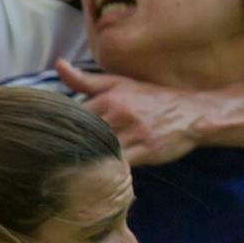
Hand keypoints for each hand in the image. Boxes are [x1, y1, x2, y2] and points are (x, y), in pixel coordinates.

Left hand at [57, 60, 203, 165]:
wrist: (191, 113)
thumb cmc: (151, 99)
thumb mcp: (119, 84)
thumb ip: (86, 80)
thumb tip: (58, 65)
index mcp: (108, 98)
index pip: (72, 116)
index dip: (61, 128)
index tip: (52, 137)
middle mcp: (118, 114)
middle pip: (82, 135)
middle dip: (70, 147)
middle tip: (55, 158)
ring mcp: (133, 133)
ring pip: (100, 151)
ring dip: (87, 161)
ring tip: (72, 172)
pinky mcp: (146, 151)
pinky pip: (120, 165)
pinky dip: (109, 171)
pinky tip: (99, 177)